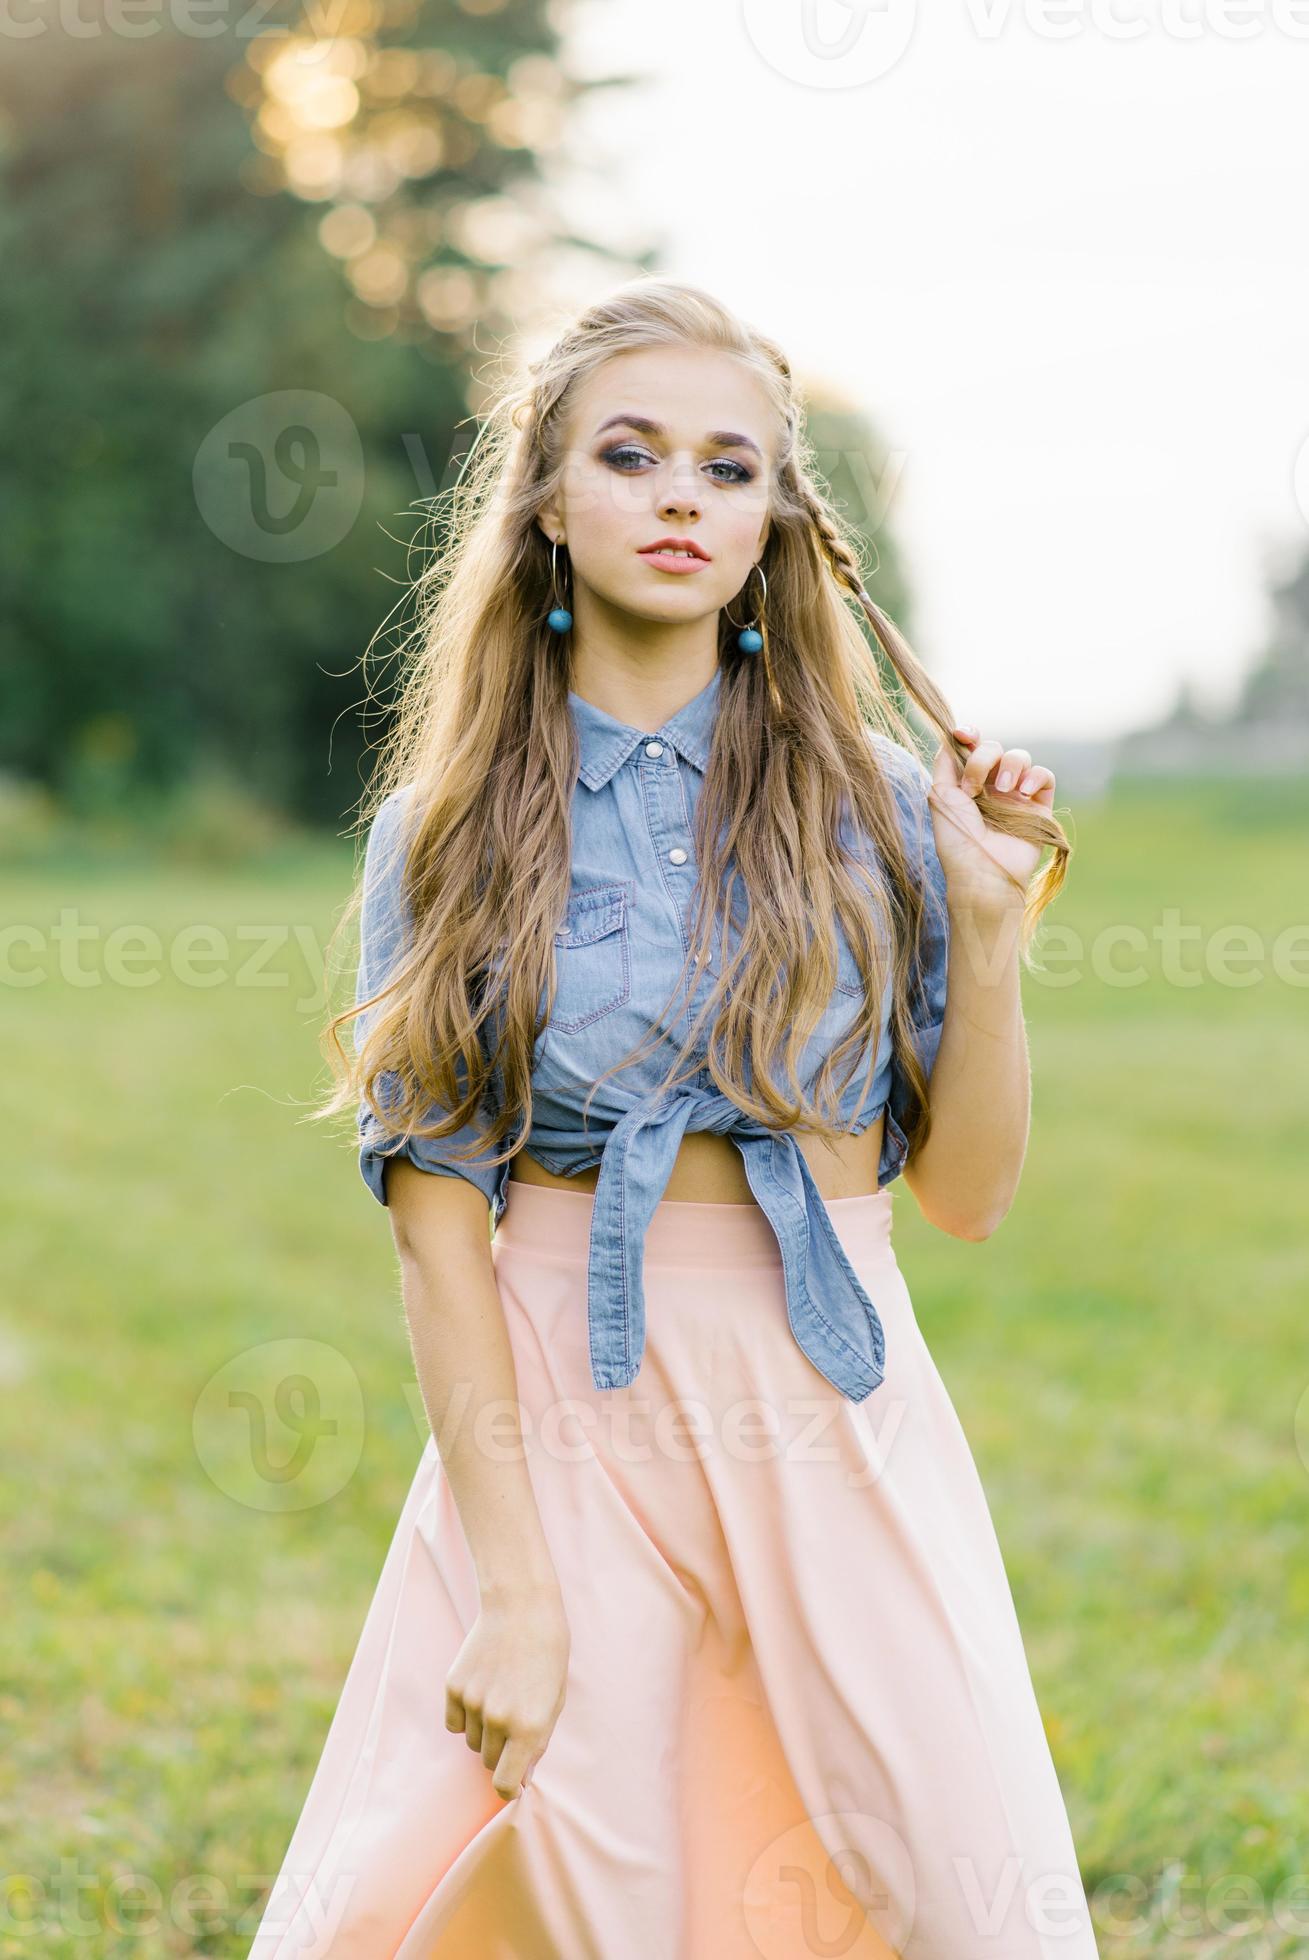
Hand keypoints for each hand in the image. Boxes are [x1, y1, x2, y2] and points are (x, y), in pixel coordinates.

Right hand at [445, 1582, 570, 1799]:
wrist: (521, 1606)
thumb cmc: (548, 1652)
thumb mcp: (555, 1700)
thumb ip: (539, 1742)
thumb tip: (521, 1778)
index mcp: (529, 1728)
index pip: (506, 1785)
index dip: (509, 1786)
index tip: (513, 1779)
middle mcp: (498, 1720)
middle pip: (489, 1762)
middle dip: (502, 1752)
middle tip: (514, 1722)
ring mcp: (473, 1703)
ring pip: (473, 1742)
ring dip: (485, 1732)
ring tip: (501, 1697)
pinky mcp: (454, 1687)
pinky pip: (454, 1722)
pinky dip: (465, 1716)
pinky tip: (482, 1690)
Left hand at [929, 724, 1055, 916]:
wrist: (983, 871)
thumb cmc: (957, 838)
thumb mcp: (940, 797)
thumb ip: (945, 764)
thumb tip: (951, 735)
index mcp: (966, 784)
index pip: (972, 747)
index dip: (970, 735)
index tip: (963, 734)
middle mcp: (991, 787)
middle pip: (994, 748)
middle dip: (983, 759)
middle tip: (974, 789)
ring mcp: (1016, 796)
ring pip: (1020, 757)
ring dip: (1010, 765)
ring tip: (1002, 789)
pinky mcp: (1038, 807)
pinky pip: (1044, 776)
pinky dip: (1035, 777)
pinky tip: (1023, 792)